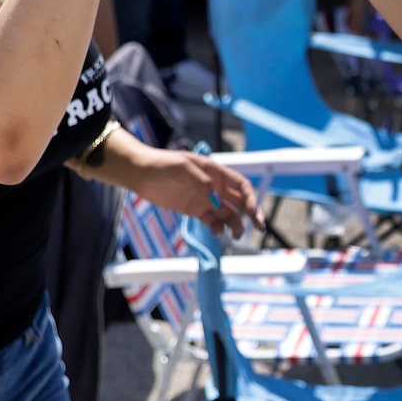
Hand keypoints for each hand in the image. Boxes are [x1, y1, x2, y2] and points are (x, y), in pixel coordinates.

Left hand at [127, 146, 258, 237]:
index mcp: (216, 172)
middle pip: (241, 201)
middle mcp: (215, 187)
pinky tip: (218, 234)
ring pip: (229, 214)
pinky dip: (219, 229)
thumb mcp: (183, 168)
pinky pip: (213, 222)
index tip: (254, 213)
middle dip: (253, 214)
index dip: (251, 199)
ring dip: (236, 225)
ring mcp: (206, 200)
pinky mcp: (195, 211)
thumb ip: (202, 183)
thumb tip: (217, 202)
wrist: (141, 173)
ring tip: (235, 236)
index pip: (242, 186)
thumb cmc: (162, 164)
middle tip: (260, 228)